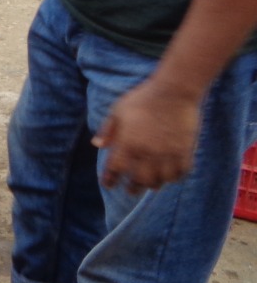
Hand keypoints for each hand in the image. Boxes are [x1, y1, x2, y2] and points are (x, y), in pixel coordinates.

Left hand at [94, 76, 201, 192]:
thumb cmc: (143, 99)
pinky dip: (175, 178)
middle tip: (130, 190)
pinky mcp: (185, 152)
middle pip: (138, 180)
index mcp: (128, 143)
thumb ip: (108, 129)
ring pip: (160, 181)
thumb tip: (97, 145)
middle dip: (132, 188)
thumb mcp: (118, 110)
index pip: (115, 169)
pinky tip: (170, 176)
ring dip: (153, 185)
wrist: (175, 92)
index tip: (108, 184)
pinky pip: (181, 174)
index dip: (110, 179)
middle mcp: (147, 153)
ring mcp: (167, 154)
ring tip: (150, 185)